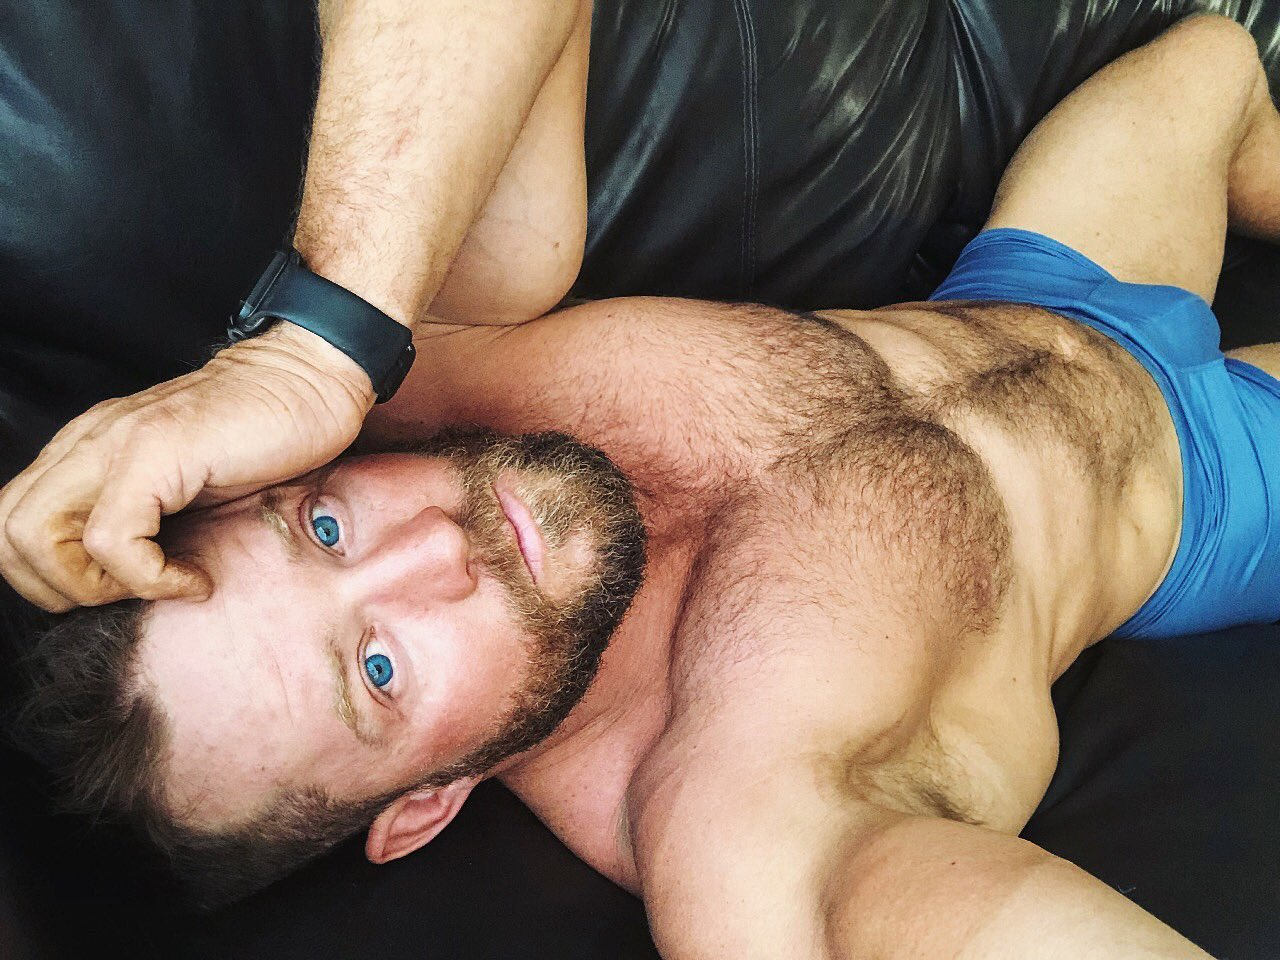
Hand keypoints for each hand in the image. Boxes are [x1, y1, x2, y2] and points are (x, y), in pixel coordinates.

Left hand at [0, 324, 375, 611]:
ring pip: (31, 536)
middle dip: (58, 588)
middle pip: (4, 534)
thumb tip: (134, 582)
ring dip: (92, 585)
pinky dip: (150, 577)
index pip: (12, 524)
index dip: (54, 576)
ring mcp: (116, 442)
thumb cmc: (269, 432)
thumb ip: (148, 515)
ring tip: (156, 582)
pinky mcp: (156, 452)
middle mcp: (87, 442)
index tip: (125, 588)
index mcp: (87, 449)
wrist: (313, 376)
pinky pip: (112, 540)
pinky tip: (193, 577)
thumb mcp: (189, 483)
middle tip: (130, 593)